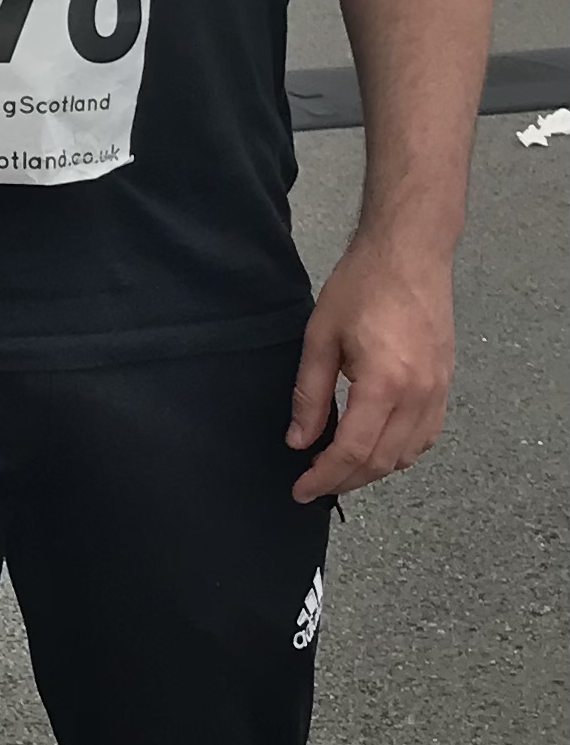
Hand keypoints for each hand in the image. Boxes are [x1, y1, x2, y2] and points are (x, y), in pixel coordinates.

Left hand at [288, 229, 455, 501]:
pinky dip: (399, 452)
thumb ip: (309, 393)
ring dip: (373, 470)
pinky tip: (374, 448)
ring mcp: (439, 393)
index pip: (353, 450)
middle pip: (382, 461)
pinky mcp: (446, 387)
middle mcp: (419, 396)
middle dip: (346, 480)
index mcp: (384, 383)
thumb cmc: (360, 286)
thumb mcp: (319, 336)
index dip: (325, 476)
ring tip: (338, 469)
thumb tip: (298, 440)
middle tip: (314, 484)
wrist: (409, 254)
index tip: (301, 489)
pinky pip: (425, 437)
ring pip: (407, 455)